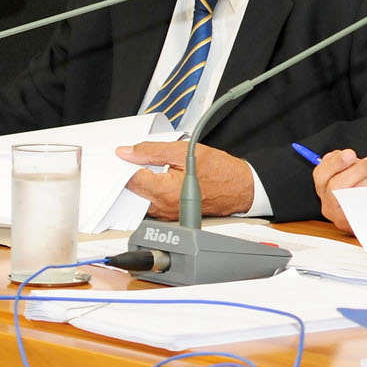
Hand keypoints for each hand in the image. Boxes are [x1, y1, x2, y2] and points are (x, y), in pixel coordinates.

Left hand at [115, 140, 254, 219]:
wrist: (241, 188)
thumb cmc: (220, 171)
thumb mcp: (184, 151)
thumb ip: (151, 150)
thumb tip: (126, 152)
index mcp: (164, 191)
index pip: (128, 179)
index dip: (124, 164)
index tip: (126, 155)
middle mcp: (163, 208)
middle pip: (131, 191)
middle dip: (131, 174)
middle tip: (140, 159)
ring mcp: (166, 215)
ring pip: (139, 199)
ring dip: (141, 183)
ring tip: (154, 169)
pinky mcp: (171, 216)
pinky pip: (151, 205)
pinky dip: (151, 192)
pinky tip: (161, 180)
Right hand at [311, 149, 366, 232]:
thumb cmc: (359, 187)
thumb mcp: (350, 173)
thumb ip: (350, 165)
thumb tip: (356, 160)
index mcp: (323, 188)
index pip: (321, 174)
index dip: (335, 163)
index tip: (351, 153)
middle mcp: (329, 205)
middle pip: (337, 187)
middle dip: (358, 171)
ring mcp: (342, 218)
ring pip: (356, 198)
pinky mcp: (359, 226)